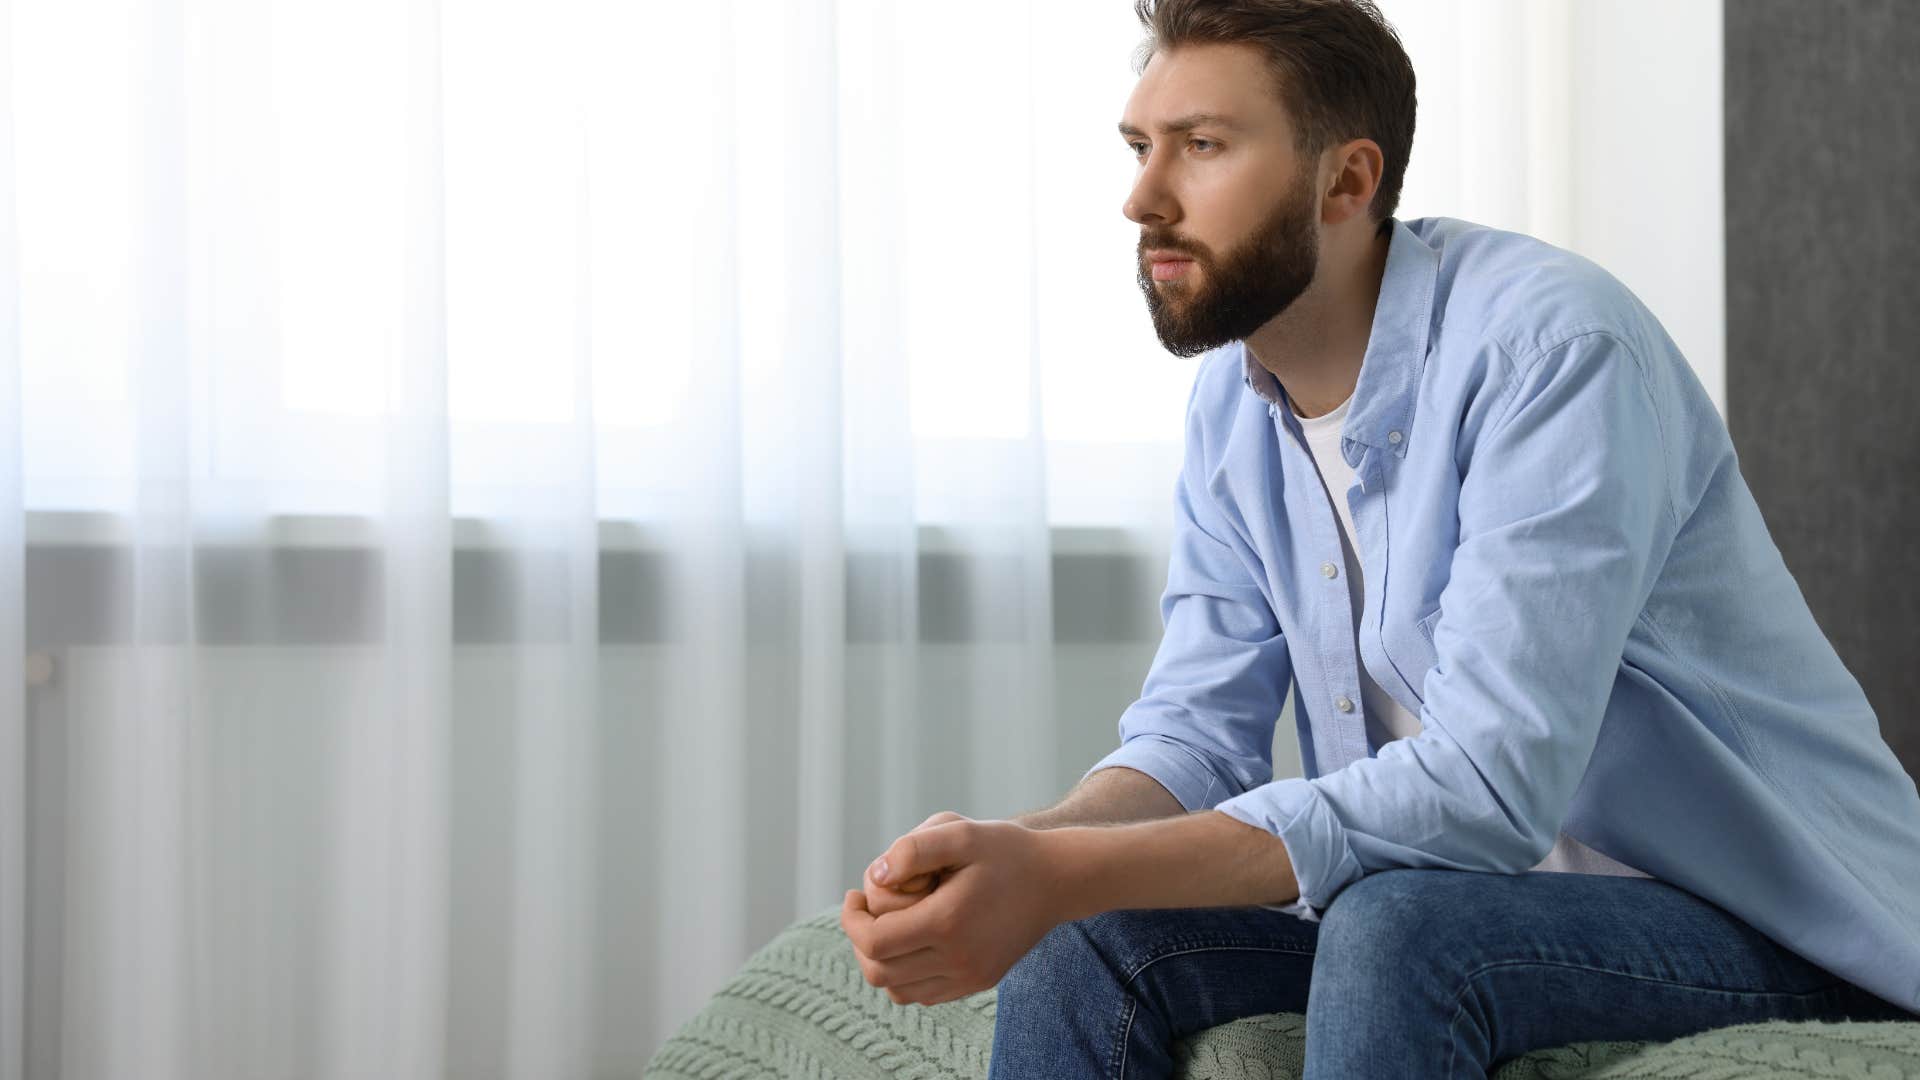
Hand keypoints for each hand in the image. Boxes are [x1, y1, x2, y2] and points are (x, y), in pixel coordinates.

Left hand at [840, 818, 1064, 1005]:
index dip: (852, 920)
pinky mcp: (977, 982)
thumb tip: (874, 877)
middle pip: (879, 971)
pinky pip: (923, 994)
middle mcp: (958, 959)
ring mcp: (969, 977)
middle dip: (860, 939)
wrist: (1057, 879)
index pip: (874, 942)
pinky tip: (911, 939)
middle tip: (865, 909)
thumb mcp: (960, 832)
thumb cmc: (1004, 850)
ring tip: (886, 924)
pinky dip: (904, 974)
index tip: (855, 895)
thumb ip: (912, 848)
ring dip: (880, 959)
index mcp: (948, 922)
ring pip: (897, 990)